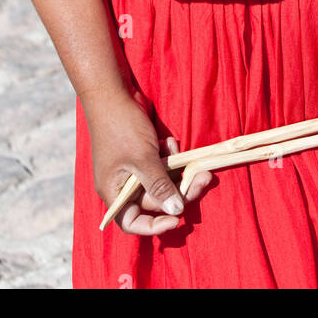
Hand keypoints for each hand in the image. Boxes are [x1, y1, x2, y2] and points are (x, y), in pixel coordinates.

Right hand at [84, 90, 212, 234]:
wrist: (113, 92)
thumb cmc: (121, 127)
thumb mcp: (142, 159)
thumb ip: (159, 187)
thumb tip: (177, 211)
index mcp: (114, 191)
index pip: (133, 222)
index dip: (154, 225)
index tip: (177, 220)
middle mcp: (123, 184)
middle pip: (155, 200)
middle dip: (179, 189)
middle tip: (204, 177)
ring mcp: (133, 167)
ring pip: (162, 180)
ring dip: (176, 169)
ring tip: (180, 152)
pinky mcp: (142, 153)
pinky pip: (161, 163)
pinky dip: (169, 155)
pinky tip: (168, 141)